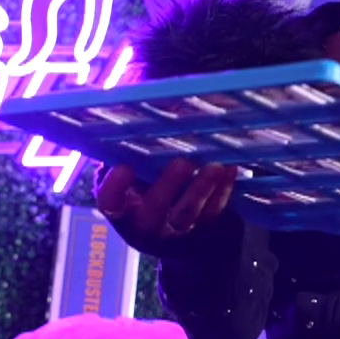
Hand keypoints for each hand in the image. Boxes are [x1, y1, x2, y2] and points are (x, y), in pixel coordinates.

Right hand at [94, 159, 240, 252]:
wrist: (170, 224)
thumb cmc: (141, 184)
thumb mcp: (128, 170)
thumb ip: (128, 148)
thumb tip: (137, 108)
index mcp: (120, 208)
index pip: (110, 202)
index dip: (114, 188)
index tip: (123, 168)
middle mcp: (144, 223)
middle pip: (152, 212)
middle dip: (168, 186)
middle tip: (183, 163)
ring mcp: (174, 230)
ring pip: (186, 214)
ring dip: (201, 189)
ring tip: (214, 167)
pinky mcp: (201, 228)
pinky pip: (213, 212)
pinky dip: (222, 191)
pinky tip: (230, 169)